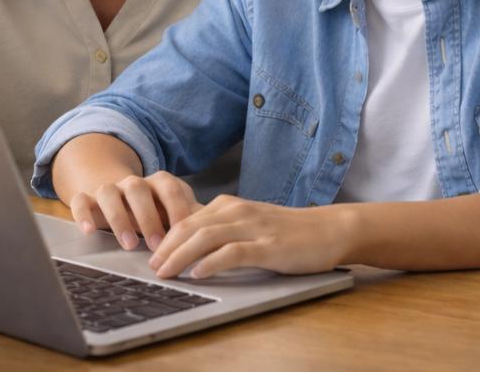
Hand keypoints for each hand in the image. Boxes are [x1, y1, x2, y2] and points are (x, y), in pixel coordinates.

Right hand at [69, 171, 201, 252]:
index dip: (177, 209)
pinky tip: (90, 231)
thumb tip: (218, 235)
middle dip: (149, 216)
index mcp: (158, 182)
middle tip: (157, 244)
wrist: (116, 193)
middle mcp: (133, 182)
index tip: (185, 233)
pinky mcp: (86, 197)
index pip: (170, 188)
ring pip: (109, 193)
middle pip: (139, 190)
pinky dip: (84, 214)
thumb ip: (190, 219)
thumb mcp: (171, 213)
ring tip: (129, 244)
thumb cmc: (154, 209)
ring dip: (119, 218)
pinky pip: (80, 200)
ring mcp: (108, 188)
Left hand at [148, 195, 346, 279]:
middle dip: (166, 247)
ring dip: (180, 255)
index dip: (165, 236)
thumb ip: (223, 229)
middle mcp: (237, 211)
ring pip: (205, 237)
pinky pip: (233, 252)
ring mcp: (252, 227)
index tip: (151, 255)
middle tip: (152, 267)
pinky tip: (198, 274)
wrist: (328, 230)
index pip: (187, 218)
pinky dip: (211, 263)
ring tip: (166, 272)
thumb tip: (191, 244)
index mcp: (230, 205)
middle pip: (190, 226)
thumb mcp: (250, 224)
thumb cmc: (288, 231)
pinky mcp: (267, 246)